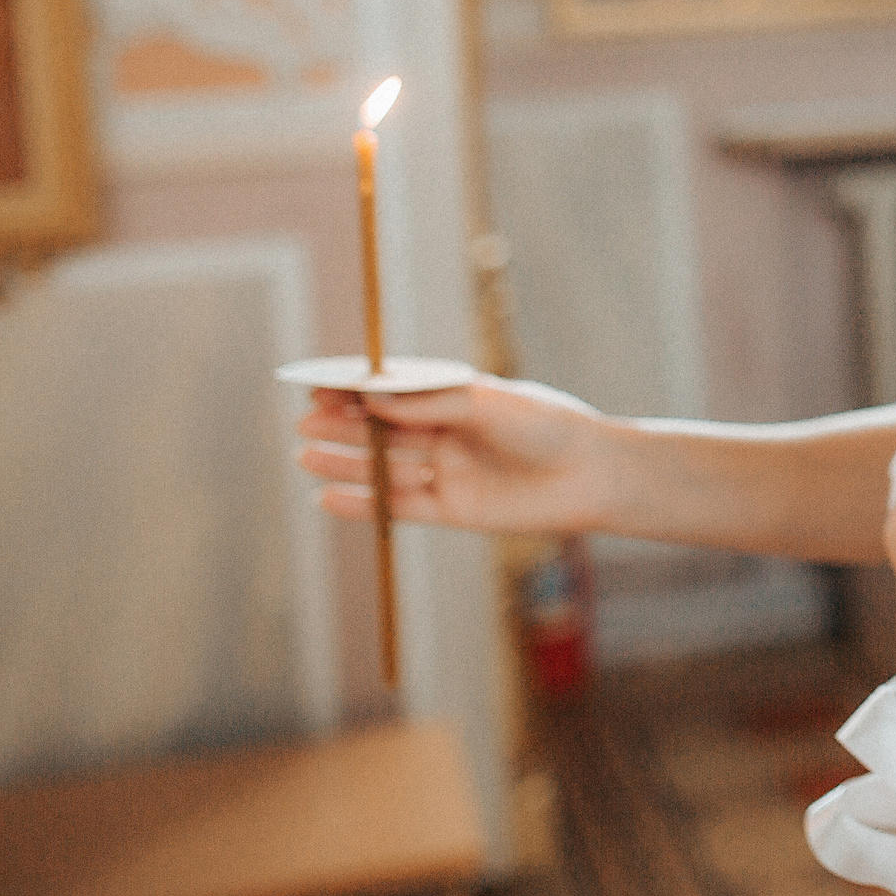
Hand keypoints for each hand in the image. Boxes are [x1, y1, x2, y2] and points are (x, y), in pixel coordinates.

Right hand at [295, 375, 612, 533]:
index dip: (355, 391)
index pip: (394, 393)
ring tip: (305, 455)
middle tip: (304, 422)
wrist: (591, 475)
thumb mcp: (489, 404)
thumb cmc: (548, 425)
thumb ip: (432, 403)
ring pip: (386, 467)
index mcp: (456, 399)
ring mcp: (448, 472)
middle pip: (383, 430)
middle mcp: (447, 434)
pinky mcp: (453, 510)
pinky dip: (364, 503)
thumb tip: (372, 396)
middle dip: (343, 426)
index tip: (316, 385)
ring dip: (345, 462)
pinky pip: (400, 507)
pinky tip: (327, 498)